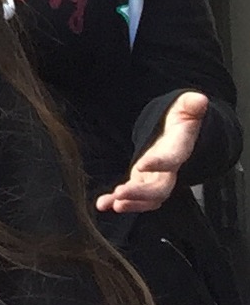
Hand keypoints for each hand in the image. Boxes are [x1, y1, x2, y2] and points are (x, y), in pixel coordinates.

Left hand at [98, 91, 207, 212]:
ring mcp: (156, 178)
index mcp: (176, 151)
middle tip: (121, 193)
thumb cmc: (181, 121)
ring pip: (148, 198)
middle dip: (141, 193)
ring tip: (113, 204)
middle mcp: (167, 171)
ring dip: (131, 203)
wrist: (179, 136)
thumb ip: (190, 105)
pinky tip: (103, 205)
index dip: (159, 163)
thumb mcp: (185, 109)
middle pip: (159, 188)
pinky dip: (119, 202)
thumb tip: (199, 99)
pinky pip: (134, 197)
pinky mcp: (143, 181)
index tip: (142, 164)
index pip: (170, 159)